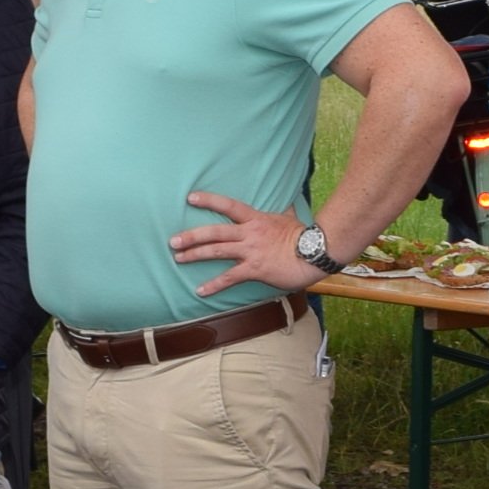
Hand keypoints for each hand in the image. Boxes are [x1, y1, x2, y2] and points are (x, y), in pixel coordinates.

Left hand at [172, 190, 311, 295]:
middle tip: (173, 241)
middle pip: (215, 232)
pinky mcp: (254, 269)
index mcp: (256, 219)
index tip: (190, 198)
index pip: (228, 206)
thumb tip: (287, 203)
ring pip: (217, 251)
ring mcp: (250, 251)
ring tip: (179, 258)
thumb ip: (282, 211)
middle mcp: (249, 233)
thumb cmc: (304, 236)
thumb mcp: (289, 218)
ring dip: (195, 254)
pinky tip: (200, 290)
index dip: (209, 200)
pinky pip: (230, 277)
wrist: (314, 252)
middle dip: (192, 236)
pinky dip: (214, 284)